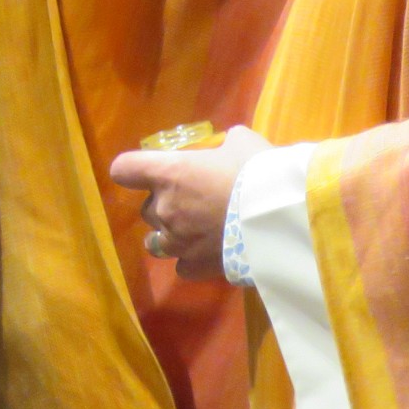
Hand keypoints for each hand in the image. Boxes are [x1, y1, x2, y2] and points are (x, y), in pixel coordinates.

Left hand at [108, 125, 271, 279]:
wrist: (284, 218)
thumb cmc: (258, 172)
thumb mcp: (242, 142)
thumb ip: (225, 143)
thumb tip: (228, 144)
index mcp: (168, 173)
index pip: (124, 169)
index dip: (132, 170)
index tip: (146, 171)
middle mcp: (164, 208)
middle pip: (145, 208)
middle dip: (164, 204)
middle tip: (193, 201)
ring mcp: (177, 241)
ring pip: (155, 241)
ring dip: (169, 234)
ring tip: (193, 231)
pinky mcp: (195, 266)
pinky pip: (181, 265)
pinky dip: (191, 259)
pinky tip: (209, 253)